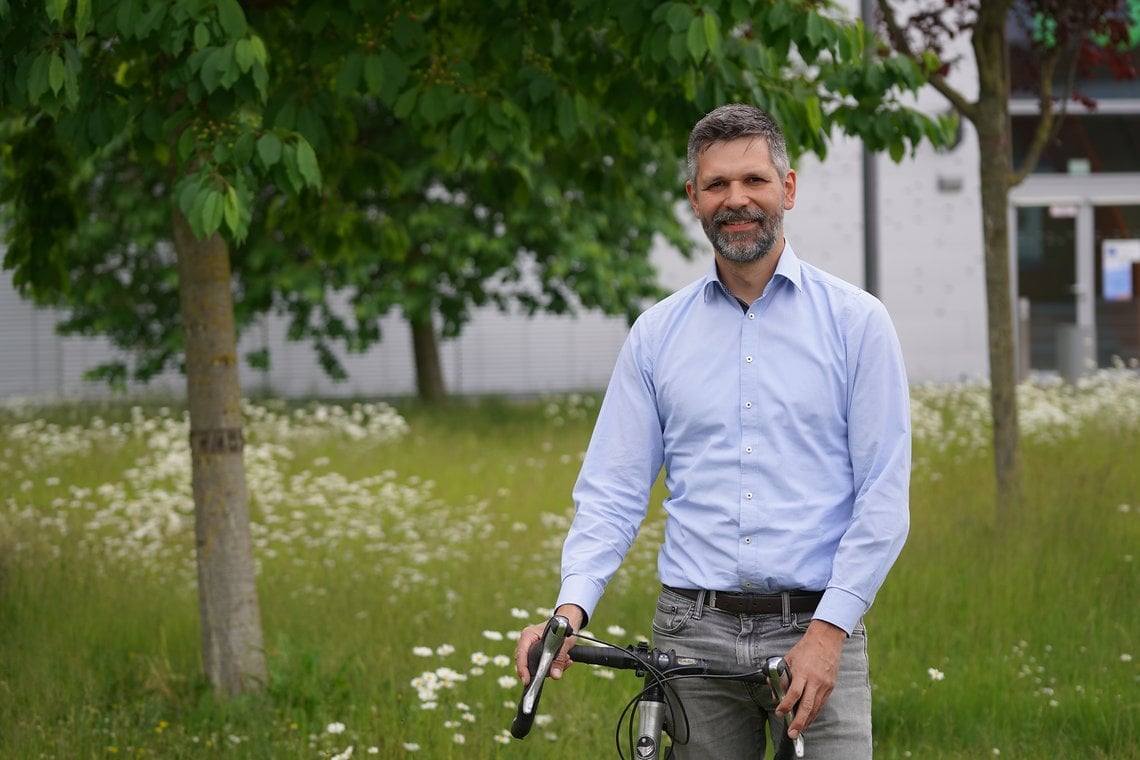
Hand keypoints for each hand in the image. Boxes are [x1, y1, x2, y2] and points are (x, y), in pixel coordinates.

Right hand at [514, 604, 584, 684]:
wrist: (568, 621)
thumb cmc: (564, 627)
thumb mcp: (564, 643)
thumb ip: (559, 659)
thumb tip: (555, 676)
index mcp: (528, 635)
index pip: (521, 654)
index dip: (522, 669)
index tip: (527, 681)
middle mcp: (527, 643)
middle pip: (527, 663)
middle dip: (543, 669)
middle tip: (558, 669)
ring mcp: (532, 649)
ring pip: (536, 666)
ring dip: (552, 667)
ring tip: (566, 660)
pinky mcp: (538, 654)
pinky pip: (543, 666)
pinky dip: (554, 666)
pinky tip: (566, 660)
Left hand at [776, 619, 844, 739]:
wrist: (826, 640)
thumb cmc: (805, 649)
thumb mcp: (788, 659)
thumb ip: (781, 678)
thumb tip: (775, 694)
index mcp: (803, 672)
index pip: (794, 693)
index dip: (786, 705)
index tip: (779, 712)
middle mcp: (815, 680)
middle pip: (807, 705)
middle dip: (798, 721)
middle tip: (792, 734)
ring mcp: (825, 685)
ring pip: (815, 708)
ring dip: (807, 721)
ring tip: (798, 731)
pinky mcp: (830, 687)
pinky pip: (821, 704)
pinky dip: (814, 714)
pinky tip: (808, 720)